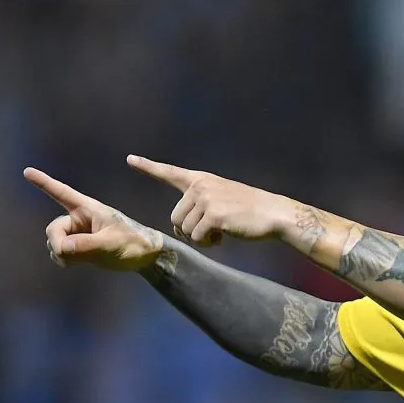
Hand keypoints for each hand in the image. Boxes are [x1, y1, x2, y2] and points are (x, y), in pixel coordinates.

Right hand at [24, 167, 162, 270]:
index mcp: (88, 208)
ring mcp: (78, 233)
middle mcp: (80, 218)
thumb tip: (62, 248)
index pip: (62, 193)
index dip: (44, 182)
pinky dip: (63, 259)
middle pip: (53, 229)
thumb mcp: (111, 243)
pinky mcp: (79, 247)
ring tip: (79, 260)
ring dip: (60, 253)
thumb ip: (87, 245)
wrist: (145, 255)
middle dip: (57, 243)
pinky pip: (60, 253)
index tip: (27, 171)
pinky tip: (74, 263)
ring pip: (55, 242)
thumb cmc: (133, 242)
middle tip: (66, 255)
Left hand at [127, 155, 293, 246]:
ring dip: (200, 238)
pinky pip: (197, 238)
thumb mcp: (222, 197)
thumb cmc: (249, 211)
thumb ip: (199, 204)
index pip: (170, 172)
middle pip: (175, 218)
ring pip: (184, 230)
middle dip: (189, 230)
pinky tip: (224, 236)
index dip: (148, 166)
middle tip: (211, 231)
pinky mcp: (213, 216)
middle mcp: (201, 186)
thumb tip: (179, 226)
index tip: (130, 159)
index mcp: (202, 180)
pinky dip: (209, 243)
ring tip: (220, 232)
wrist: (273, 214)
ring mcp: (206, 200)